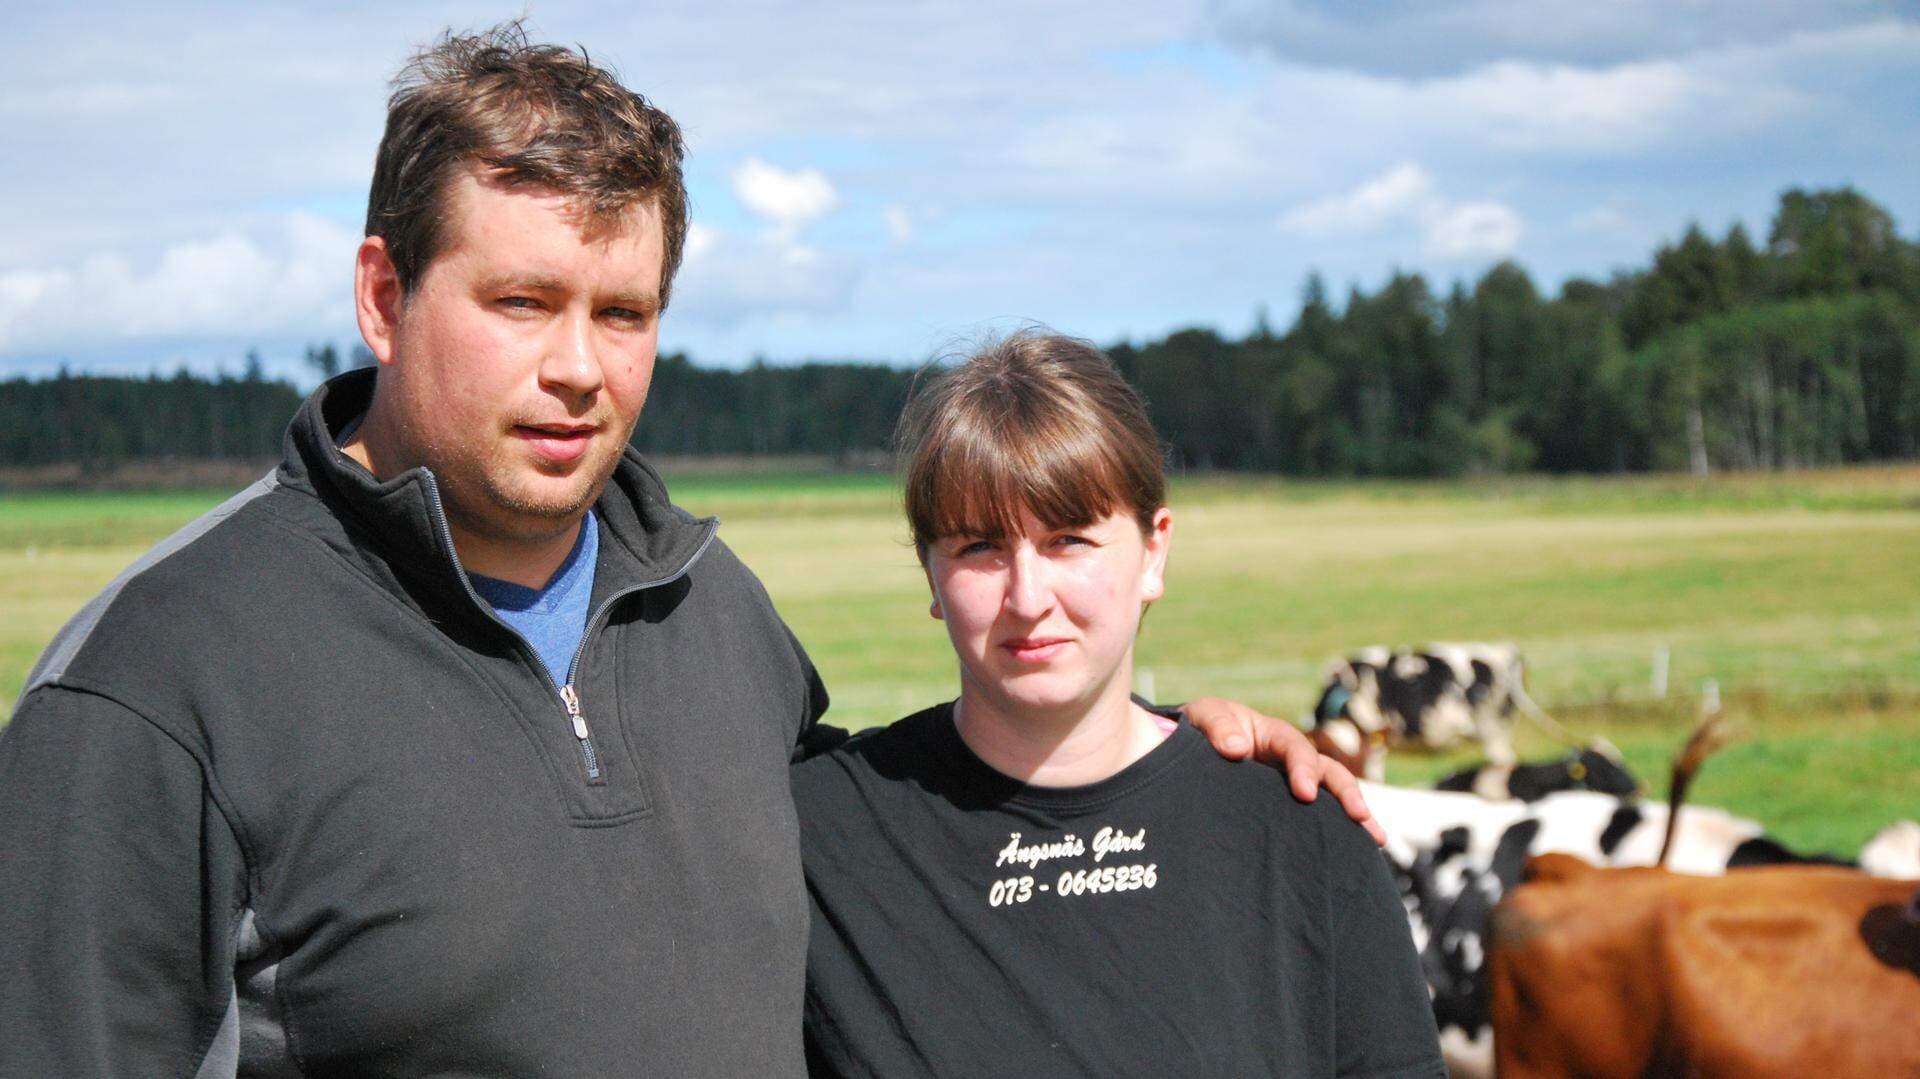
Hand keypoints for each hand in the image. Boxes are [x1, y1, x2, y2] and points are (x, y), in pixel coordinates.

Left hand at [1183, 696, 1383, 845]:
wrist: (1190, 750)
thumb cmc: (1200, 730)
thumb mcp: (1204, 717)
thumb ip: (1217, 727)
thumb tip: (1236, 748)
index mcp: (1271, 735)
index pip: (1295, 747)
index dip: (1303, 768)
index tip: (1304, 793)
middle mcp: (1290, 760)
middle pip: (1328, 771)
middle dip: (1345, 793)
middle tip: (1357, 816)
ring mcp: (1293, 785)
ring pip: (1332, 796)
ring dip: (1355, 814)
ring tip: (1375, 839)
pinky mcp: (1289, 810)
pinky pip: (1319, 819)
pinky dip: (1340, 833)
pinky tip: (1358, 854)